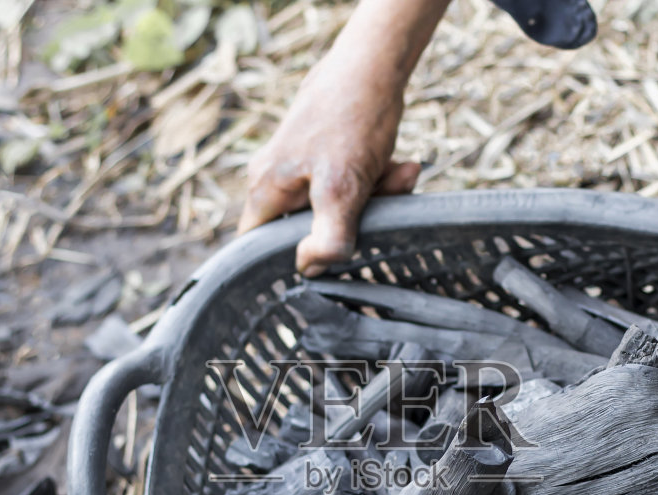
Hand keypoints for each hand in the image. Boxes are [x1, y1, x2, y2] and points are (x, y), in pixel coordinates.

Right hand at [238, 56, 420, 275]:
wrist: (373, 62)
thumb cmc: (353, 121)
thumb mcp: (343, 189)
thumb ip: (328, 238)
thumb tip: (309, 269)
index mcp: (265, 192)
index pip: (256, 250)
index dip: (285, 264)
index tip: (323, 264)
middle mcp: (273, 179)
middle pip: (305, 229)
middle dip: (348, 226)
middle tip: (378, 210)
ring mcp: (298, 165)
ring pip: (335, 207)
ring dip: (372, 201)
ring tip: (397, 176)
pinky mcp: (324, 153)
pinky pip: (351, 183)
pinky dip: (378, 181)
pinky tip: (402, 167)